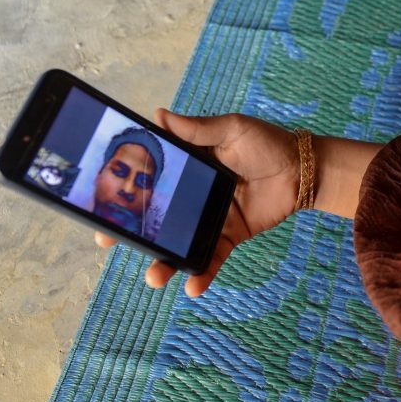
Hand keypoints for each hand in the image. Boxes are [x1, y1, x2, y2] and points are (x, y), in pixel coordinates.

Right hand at [94, 108, 300, 296]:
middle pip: (155, 217)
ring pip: (179, 244)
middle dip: (131, 233)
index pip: (149, 179)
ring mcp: (209, 219)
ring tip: (154, 277)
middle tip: (108, 242)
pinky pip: (211, 258)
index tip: (97, 201)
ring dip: (164, 263)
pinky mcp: (229, 236)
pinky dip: (201, 274)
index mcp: (188, 167)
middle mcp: (193, 195)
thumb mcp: (231, 129)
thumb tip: (158, 115)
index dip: (124, 189)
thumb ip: (197, 129)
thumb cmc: (267, 143)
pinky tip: (192, 286)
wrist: (303, 169)